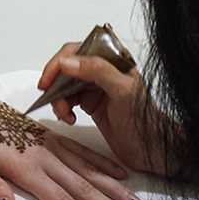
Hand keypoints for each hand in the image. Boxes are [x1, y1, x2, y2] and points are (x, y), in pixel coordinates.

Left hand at [0, 94, 142, 199]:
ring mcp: (51, 145)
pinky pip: (82, 151)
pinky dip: (102, 162)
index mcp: (26, 167)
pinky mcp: (52, 137)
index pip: (60, 198)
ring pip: (89, 169)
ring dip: (113, 187)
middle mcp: (45, 157)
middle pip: (83, 186)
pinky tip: (119, 172)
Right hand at [37, 45, 171, 175]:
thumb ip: (97, 70)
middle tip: (48, 96)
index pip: (78, 50)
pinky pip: (67, 100)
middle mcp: (102, 71)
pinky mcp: (90, 103)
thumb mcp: (122, 90)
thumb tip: (67, 62)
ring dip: (59, 99)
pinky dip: (63, 109)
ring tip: (65, 114)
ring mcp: (95, 87)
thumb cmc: (143, 119)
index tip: (48, 79)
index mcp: (112, 60)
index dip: (60, 62)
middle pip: (67, 67)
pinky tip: (69, 118)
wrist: (149, 149)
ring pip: (64, 85)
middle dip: (56, 83)